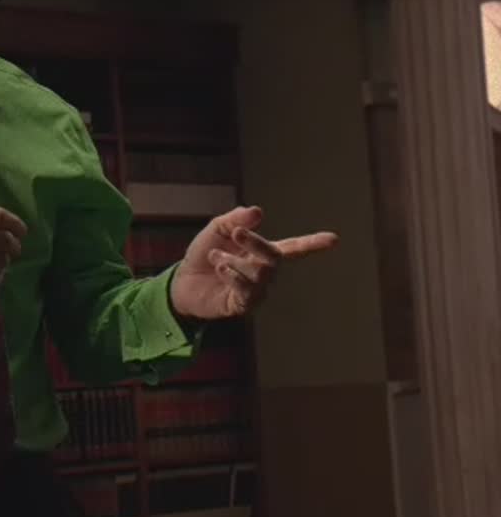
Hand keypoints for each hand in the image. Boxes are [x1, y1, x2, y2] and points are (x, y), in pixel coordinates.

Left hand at [170, 206, 337, 319]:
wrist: (182, 281)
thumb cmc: (204, 255)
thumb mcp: (216, 231)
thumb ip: (235, 219)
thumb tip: (258, 211)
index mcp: (262, 253)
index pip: (293, 248)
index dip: (313, 244)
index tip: (334, 239)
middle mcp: (265, 273)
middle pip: (274, 257)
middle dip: (256, 243)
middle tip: (236, 233)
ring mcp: (256, 291)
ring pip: (259, 274)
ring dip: (234, 261)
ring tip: (216, 256)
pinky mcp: (243, 305)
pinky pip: (247, 290)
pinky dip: (232, 275)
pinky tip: (220, 268)